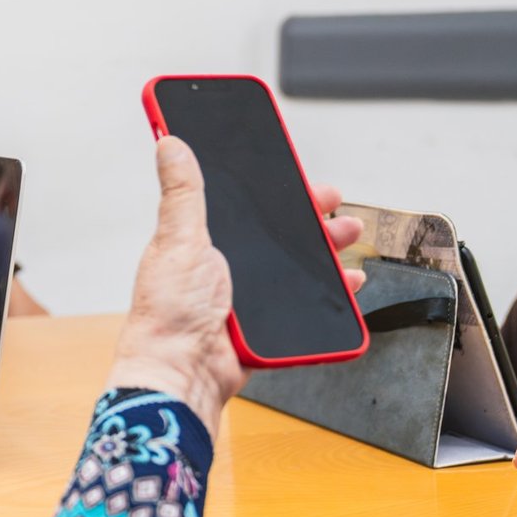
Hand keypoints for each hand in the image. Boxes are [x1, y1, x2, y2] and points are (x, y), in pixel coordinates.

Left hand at [106, 137, 365, 435]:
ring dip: (326, 249)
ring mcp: (245, 298)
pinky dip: (331, 292)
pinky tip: (348, 280)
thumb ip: (181, 193)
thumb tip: (168, 143)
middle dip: (308, 216)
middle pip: (276, 235)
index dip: (268, 189)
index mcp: (199, 243)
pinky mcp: (265, 328)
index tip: (295, 173)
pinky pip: (306, 305)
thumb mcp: (178, 240)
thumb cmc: (167, 312)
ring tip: (347, 234)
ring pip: (296, 267)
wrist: (182, 374)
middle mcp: (222, 268)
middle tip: (330, 201)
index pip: (240, 206)